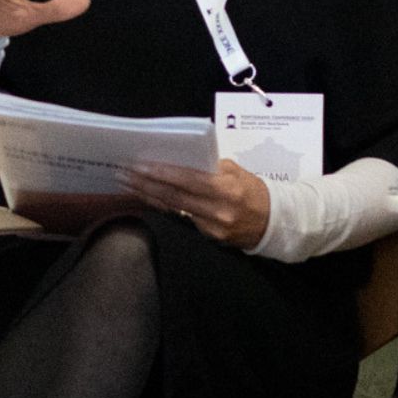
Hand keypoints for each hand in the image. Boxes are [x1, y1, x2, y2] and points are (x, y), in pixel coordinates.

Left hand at [123, 159, 272, 249]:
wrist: (274, 223)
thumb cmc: (254, 191)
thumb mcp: (238, 172)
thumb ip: (212, 167)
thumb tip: (183, 160)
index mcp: (226, 189)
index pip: (188, 180)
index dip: (161, 173)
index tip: (139, 165)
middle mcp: (217, 210)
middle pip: (174, 197)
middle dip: (145, 185)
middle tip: (123, 173)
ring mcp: (211, 227)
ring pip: (173, 209)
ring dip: (148, 196)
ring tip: (128, 184)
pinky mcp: (208, 238)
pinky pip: (182, 219)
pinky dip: (164, 207)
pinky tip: (149, 198)